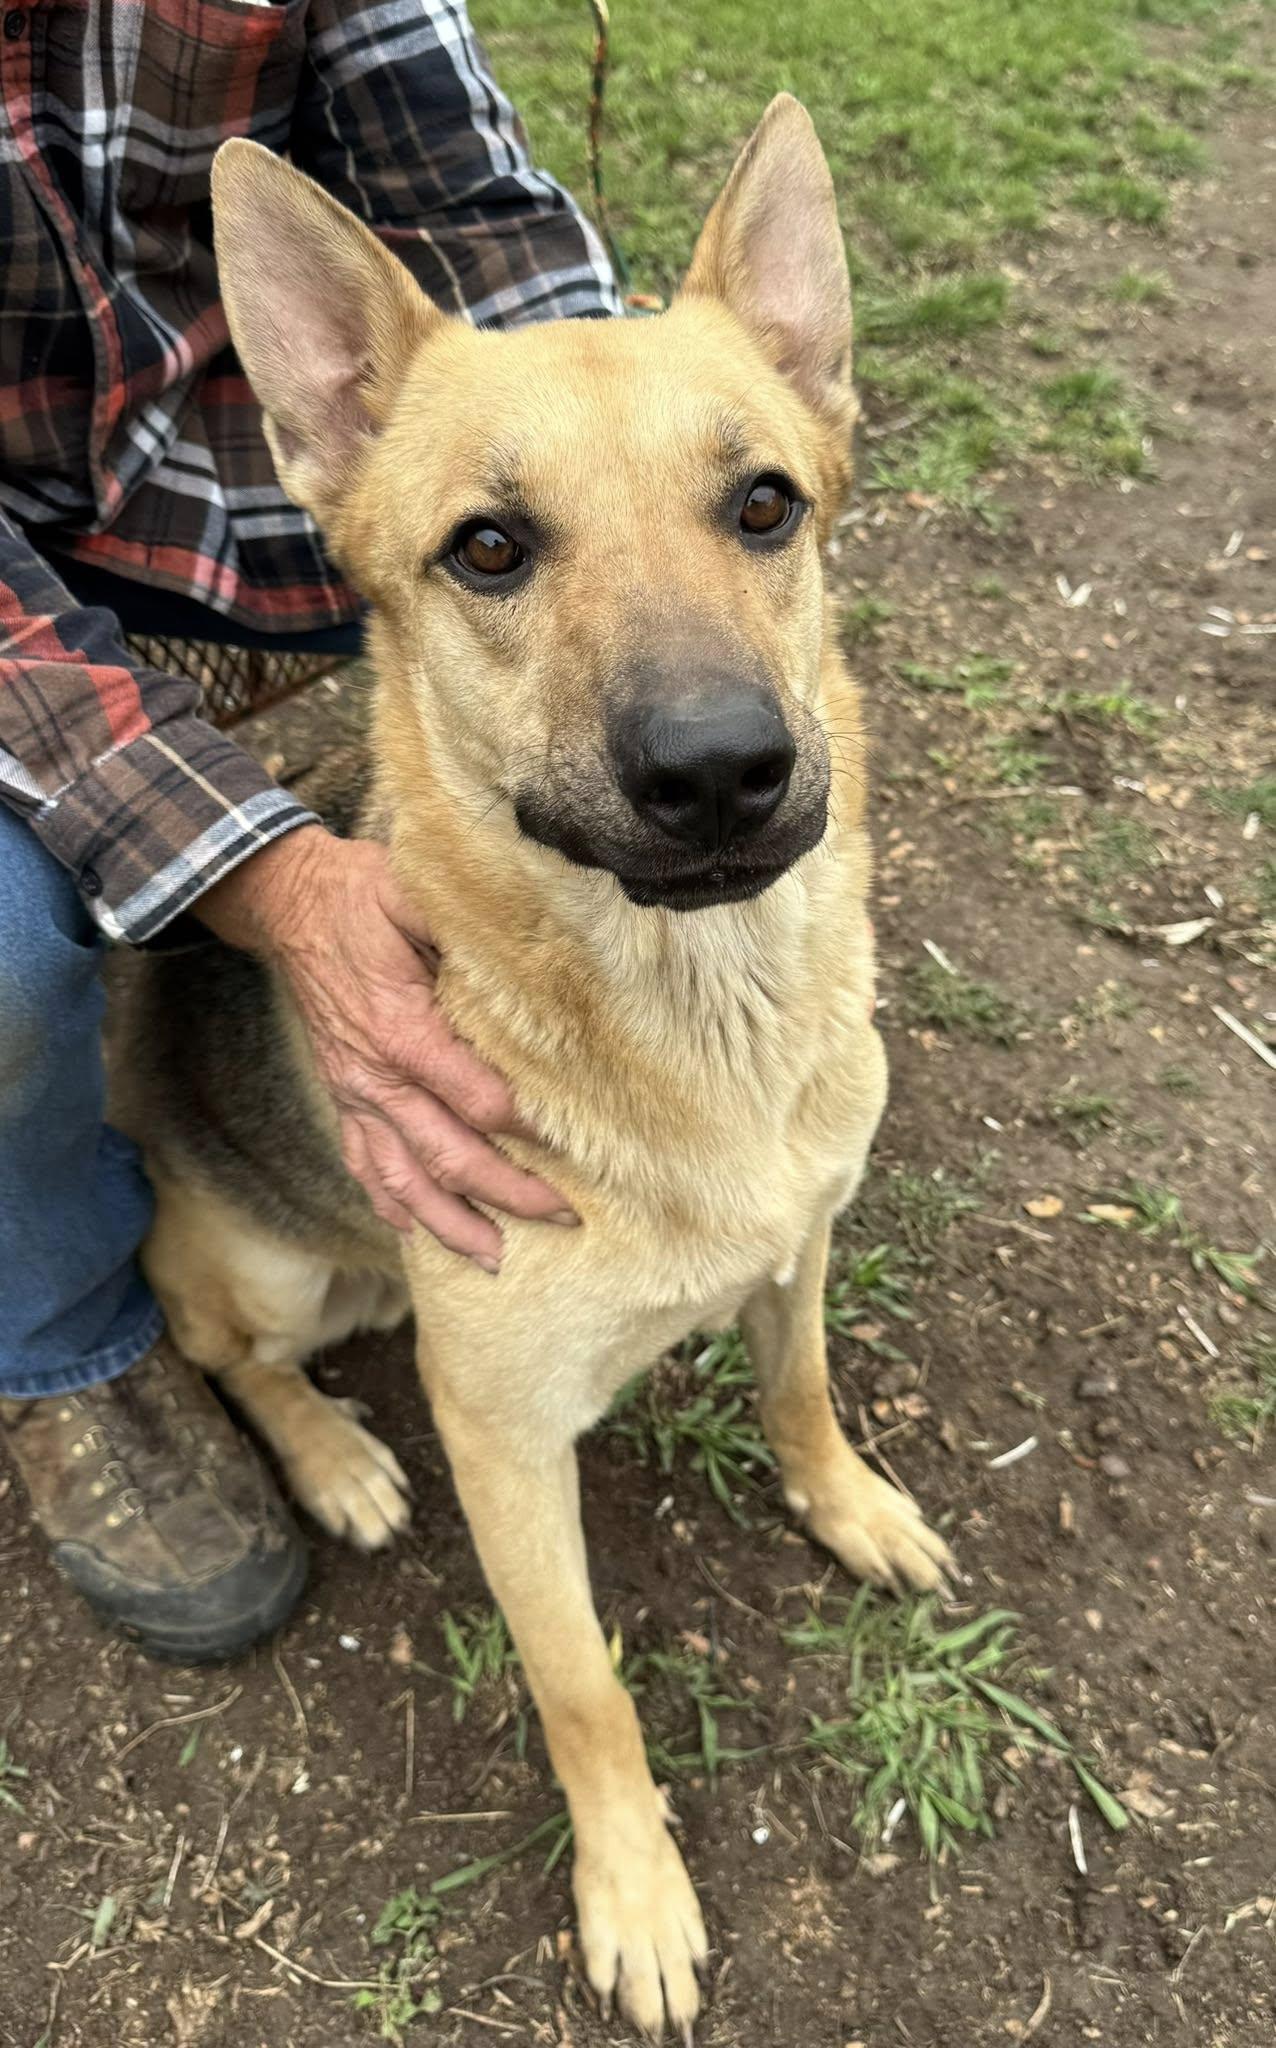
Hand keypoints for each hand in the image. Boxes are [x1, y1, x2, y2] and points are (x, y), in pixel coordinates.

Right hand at [197, 826, 572, 1268]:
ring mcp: (354, 1093)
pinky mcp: (342, 1095)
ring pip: (401, 1179)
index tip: (581, 1145)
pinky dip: (389, 1203)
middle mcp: (375, 1076)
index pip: (478, 1099)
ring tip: (494, 1260)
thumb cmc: (363, 894)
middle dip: (508, 1192)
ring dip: (449, 1223)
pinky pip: (363, 1162)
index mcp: (402, 1030)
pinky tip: (413, 1230)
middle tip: (564, 1218)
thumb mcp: (417, 894)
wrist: (289, 903)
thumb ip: (470, 928)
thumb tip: (535, 951)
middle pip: (448, 1155)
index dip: (530, 1128)